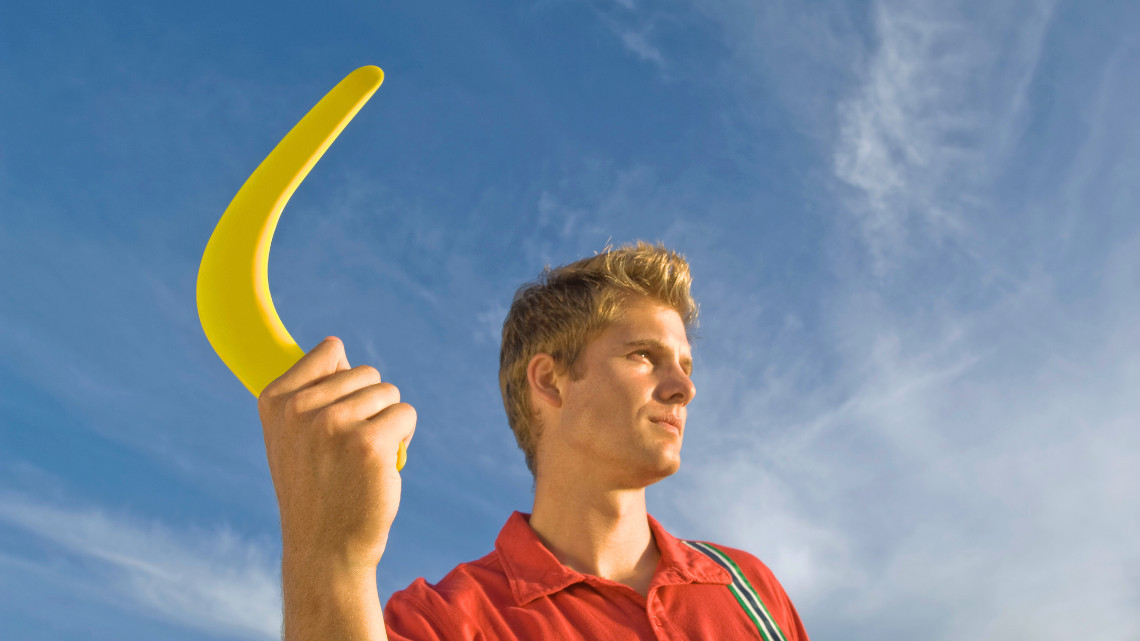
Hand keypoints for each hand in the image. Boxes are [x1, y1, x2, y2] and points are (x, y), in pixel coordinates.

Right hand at [257, 337, 415, 572]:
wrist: (325, 549)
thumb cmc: (317, 488)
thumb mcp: (292, 436)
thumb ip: (308, 393)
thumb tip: (337, 349)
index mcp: (274, 400)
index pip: (331, 350)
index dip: (346, 380)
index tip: (335, 419)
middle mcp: (299, 409)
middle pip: (366, 372)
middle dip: (371, 405)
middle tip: (351, 448)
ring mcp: (333, 424)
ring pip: (389, 392)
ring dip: (388, 421)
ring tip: (366, 457)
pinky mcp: (369, 443)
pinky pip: (406, 413)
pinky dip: (404, 436)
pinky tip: (384, 464)